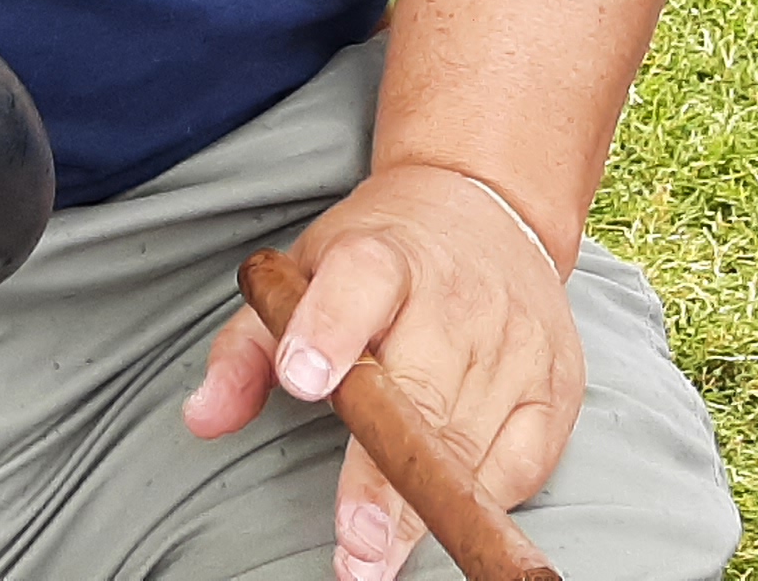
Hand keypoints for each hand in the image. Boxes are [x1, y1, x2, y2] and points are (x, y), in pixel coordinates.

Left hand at [181, 164, 582, 580]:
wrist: (491, 211)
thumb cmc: (380, 258)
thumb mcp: (301, 272)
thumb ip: (247, 346)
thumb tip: (202, 417)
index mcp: (384, 254)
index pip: (358, 283)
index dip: (330, 330)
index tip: (302, 380)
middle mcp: (457, 297)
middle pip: (421, 394)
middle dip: (385, 478)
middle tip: (354, 545)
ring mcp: (515, 344)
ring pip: (470, 443)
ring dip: (425, 515)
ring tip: (378, 562)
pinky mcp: (556, 388)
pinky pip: (520, 465)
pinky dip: (479, 500)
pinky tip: (441, 525)